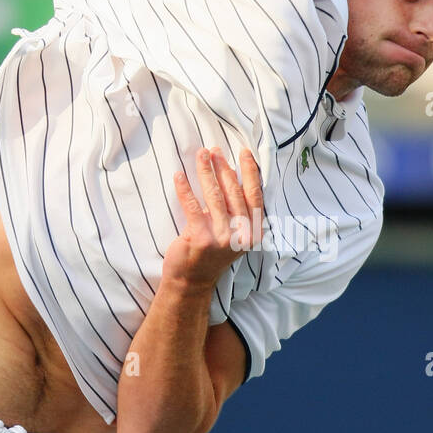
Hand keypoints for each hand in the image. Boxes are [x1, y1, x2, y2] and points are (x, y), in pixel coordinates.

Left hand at [165, 146, 264, 288]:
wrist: (192, 281)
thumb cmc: (211, 254)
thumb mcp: (233, 234)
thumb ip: (237, 211)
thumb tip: (231, 174)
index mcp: (253, 232)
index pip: (254, 196)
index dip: (250, 172)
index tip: (244, 152)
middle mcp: (241, 235)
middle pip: (233, 192)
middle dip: (223, 167)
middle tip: (214, 150)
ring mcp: (223, 238)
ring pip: (214, 196)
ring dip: (206, 171)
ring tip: (200, 155)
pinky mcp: (201, 238)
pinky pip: (192, 207)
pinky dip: (185, 189)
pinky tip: (178, 176)